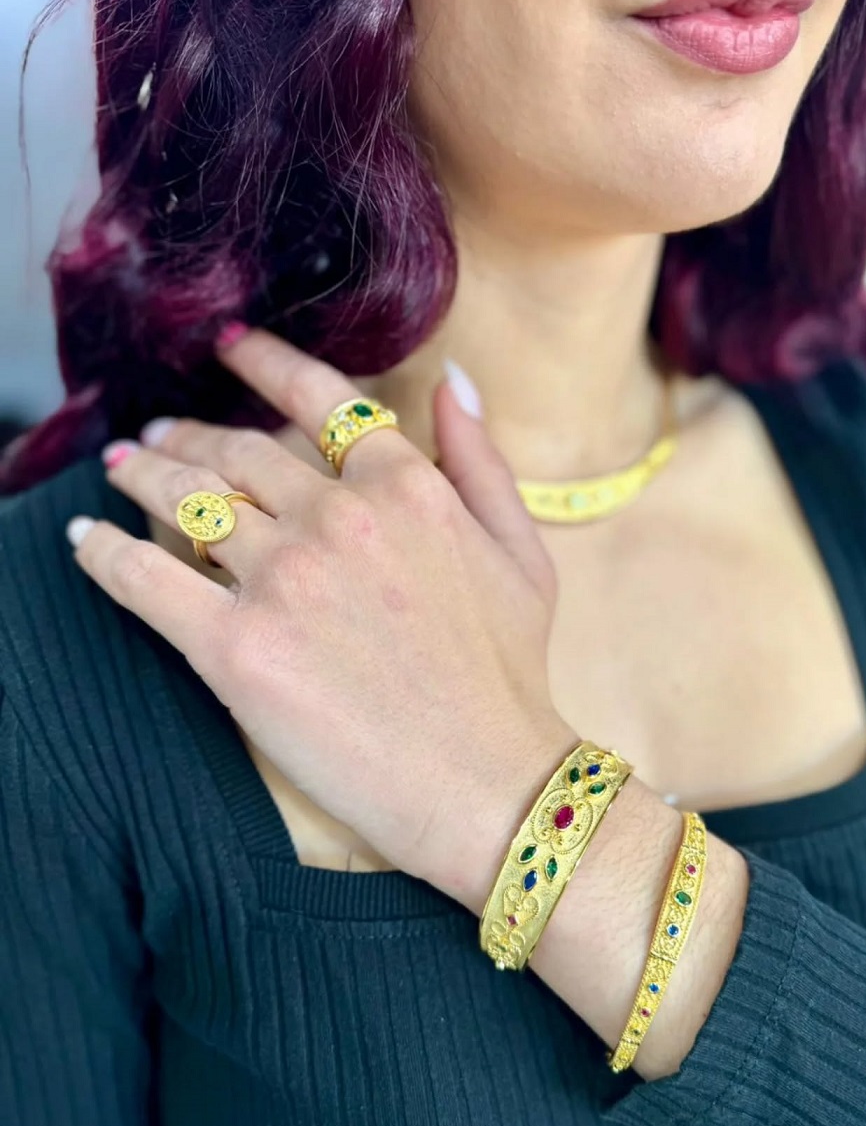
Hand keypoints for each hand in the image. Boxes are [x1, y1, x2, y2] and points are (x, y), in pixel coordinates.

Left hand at [68, 328, 579, 901]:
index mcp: (405, 487)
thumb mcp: (521, 552)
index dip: (264, 360)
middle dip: (189, 432)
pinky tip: (84, 540)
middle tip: (160, 433)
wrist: (485, 781)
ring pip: (185, 500)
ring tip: (121, 467)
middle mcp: (338, 518)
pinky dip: (103, 552)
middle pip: (237, 450)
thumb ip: (481, 459)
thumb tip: (453, 378)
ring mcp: (283, 579)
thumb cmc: (507, 675)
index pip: (317, 398)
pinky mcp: (236, 647)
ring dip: (142, 474)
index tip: (228, 344)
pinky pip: (143, 579)